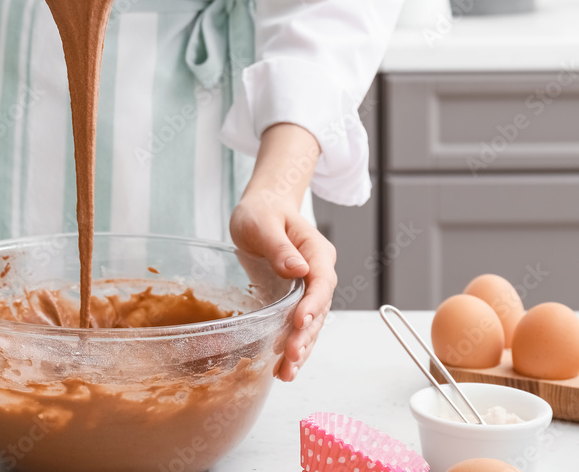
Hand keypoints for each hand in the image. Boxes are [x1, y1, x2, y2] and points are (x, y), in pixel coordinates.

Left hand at [229, 123, 336, 381]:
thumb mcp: (264, 223)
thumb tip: (296, 268)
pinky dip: (291, 346)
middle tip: (291, 358)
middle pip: (319, 310)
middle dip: (306, 336)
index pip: (321, 282)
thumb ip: (279, 246)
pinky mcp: (293, 300)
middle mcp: (317, 274)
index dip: (313, 304)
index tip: (301, 321)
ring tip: (287, 373)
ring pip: (311, 324)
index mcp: (317, 253)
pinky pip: (296, 326)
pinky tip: (282, 368)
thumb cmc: (262, 211)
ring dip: (301, 349)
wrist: (262, 210)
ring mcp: (307, 289)